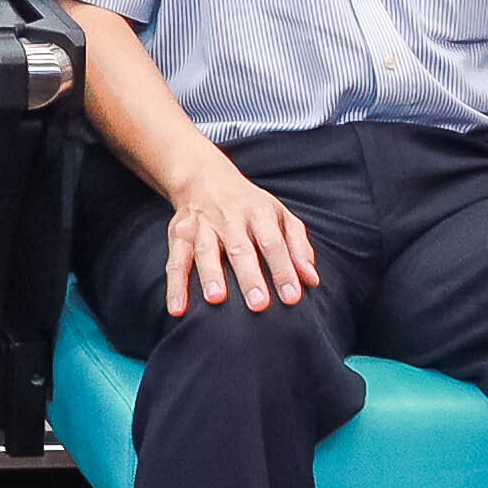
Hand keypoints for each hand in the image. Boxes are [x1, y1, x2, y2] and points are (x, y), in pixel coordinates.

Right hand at [154, 155, 318, 319]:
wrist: (204, 178)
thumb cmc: (250, 206)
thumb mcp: (280, 215)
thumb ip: (298, 246)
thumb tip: (312, 280)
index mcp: (258, 213)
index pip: (273, 242)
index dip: (284, 269)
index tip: (292, 297)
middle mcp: (229, 218)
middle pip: (240, 248)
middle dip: (249, 276)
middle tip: (258, 303)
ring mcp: (202, 226)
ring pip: (205, 251)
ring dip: (210, 275)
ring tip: (216, 299)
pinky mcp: (179, 234)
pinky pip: (175, 261)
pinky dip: (175, 285)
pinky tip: (177, 308)